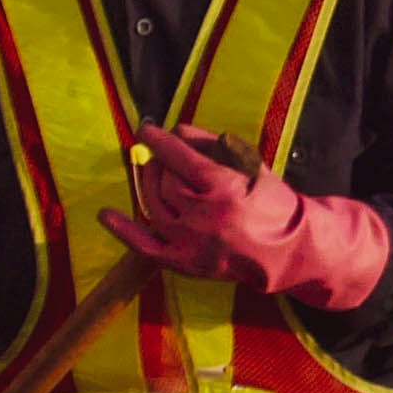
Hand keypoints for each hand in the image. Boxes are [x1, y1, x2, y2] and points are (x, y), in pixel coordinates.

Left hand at [101, 124, 390, 312]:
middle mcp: (203, 216)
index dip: (159, 140)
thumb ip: (212, 145)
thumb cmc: (270, 202)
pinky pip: (146, 247)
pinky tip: (105, 215)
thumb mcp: (249, 165)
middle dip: (159, 163)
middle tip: (160, 155)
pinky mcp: (185, 264)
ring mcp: (191, 243)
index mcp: (223, 188)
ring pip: (154, 206)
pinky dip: (123, 230)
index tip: (147, 128)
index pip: (179, 157)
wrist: (287, 250)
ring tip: (149, 173)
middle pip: (165, 182)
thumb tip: (176, 131)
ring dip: (146, 185)